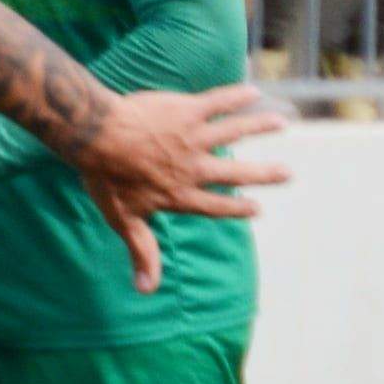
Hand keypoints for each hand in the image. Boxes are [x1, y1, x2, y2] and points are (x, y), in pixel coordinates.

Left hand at [71, 81, 290, 289]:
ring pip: (235, 131)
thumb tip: (145, 291)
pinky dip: (236, 96)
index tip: (257, 209)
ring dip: (260, 126)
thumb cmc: (105, 179)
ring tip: (283, 122)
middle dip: (264, 174)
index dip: (236, 208)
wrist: (95, 138)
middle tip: (288, 174)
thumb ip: (142, 252)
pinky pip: (218, 102)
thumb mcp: (124, 221)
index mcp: (180, 194)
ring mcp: (192, 139)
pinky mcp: (187, 111)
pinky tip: (253, 92)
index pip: (215, 206)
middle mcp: (193, 168)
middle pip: (236, 172)